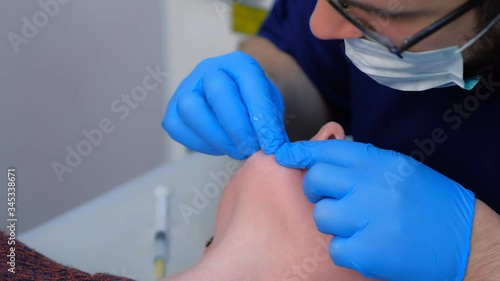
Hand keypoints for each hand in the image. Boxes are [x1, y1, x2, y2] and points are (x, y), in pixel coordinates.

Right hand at [162, 51, 287, 159]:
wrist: (236, 104)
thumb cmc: (254, 105)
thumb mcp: (270, 107)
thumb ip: (271, 122)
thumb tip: (272, 146)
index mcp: (238, 62)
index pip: (250, 81)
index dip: (262, 116)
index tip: (272, 143)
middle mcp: (209, 69)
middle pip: (217, 90)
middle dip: (238, 126)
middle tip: (252, 149)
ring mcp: (187, 87)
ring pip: (191, 107)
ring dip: (217, 136)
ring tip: (237, 150)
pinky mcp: (173, 109)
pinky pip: (178, 127)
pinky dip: (200, 143)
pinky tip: (220, 147)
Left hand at [276, 140, 475, 280]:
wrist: (463, 238)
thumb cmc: (428, 201)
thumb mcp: (398, 168)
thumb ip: (362, 161)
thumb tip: (320, 153)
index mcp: (378, 162)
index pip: (327, 150)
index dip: (300, 152)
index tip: (284, 156)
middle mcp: (371, 185)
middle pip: (316, 179)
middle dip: (316, 190)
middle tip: (333, 198)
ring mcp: (369, 217)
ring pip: (322, 216)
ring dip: (334, 223)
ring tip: (357, 225)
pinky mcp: (369, 250)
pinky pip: (335, 247)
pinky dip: (346, 249)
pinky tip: (367, 245)